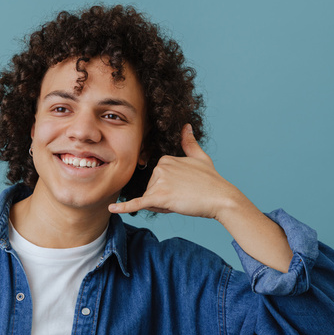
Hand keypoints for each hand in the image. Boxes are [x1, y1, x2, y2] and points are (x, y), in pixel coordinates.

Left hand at [108, 124, 243, 220]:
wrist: (221, 198)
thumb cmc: (212, 181)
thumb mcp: (200, 157)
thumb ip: (189, 143)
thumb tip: (186, 126)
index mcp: (165, 159)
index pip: (156, 182)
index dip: (168, 190)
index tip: (185, 190)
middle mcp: (160, 167)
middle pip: (152, 191)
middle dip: (164, 199)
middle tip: (185, 197)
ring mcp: (159, 181)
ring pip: (151, 201)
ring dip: (163, 206)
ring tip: (182, 202)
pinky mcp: (159, 196)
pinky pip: (138, 202)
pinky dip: (124, 207)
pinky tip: (112, 208)